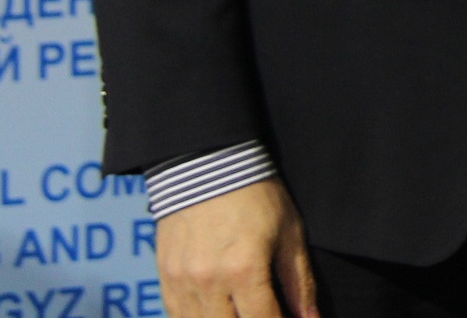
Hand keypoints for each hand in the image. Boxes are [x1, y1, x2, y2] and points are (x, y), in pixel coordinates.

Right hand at [156, 179, 316, 317]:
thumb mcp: (289, 232)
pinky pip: (177, 315)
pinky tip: (216, 312)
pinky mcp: (166, 276)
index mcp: (244, 270)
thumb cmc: (257, 196)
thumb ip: (299, 281)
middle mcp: (209, 281)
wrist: (208, 164)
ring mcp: (183, 281)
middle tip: (263, 311)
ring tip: (241, 309)